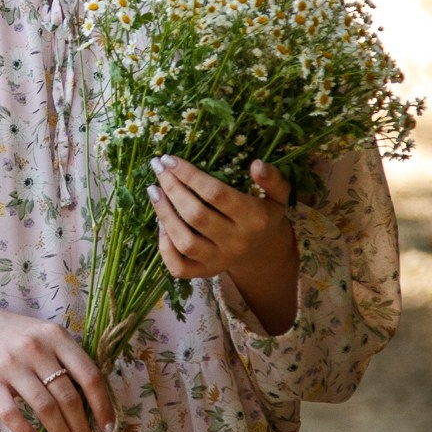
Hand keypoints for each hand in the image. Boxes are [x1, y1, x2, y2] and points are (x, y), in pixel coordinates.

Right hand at [0, 298, 115, 431]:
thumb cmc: (6, 333)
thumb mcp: (40, 334)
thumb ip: (63, 358)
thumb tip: (91, 400)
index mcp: (55, 335)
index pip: (90, 375)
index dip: (103, 405)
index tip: (108, 429)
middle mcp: (36, 348)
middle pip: (69, 397)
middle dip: (83, 430)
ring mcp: (11, 365)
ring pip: (46, 409)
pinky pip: (13, 415)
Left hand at [148, 156, 299, 335]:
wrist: (263, 251)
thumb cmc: (264, 214)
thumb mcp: (278, 195)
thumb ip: (272, 179)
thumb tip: (256, 164)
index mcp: (254, 219)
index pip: (216, 194)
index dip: (190, 175)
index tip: (170, 159)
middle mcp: (236, 242)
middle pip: (196, 215)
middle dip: (172, 189)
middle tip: (158, 168)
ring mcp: (219, 261)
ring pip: (184, 241)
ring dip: (164, 214)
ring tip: (153, 190)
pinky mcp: (205, 273)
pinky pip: (179, 266)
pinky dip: (164, 247)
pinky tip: (159, 223)